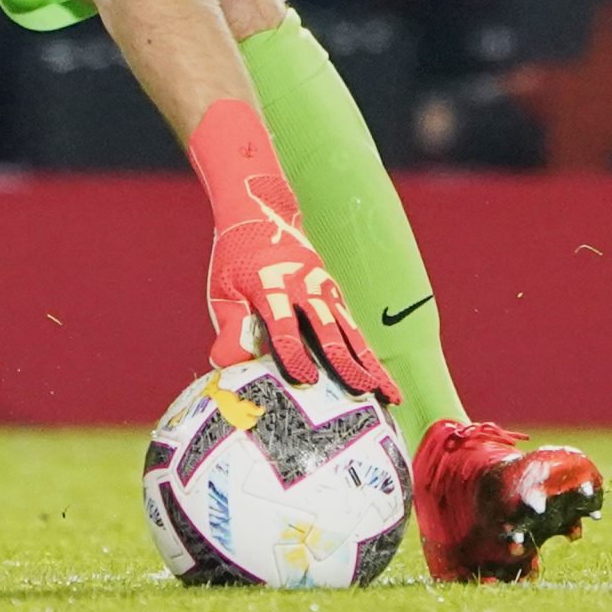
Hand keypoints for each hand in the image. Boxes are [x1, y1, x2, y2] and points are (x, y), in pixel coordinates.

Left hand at [188, 99, 398, 404]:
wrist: (262, 216)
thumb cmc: (236, 262)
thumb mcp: (224, 290)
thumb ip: (230, 327)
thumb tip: (228, 365)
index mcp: (270, 286)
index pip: (283, 325)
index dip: (293, 353)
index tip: (305, 378)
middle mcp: (303, 288)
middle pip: (327, 328)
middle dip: (344, 362)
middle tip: (360, 390)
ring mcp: (324, 291)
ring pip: (350, 332)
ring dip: (368, 364)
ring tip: (388, 396)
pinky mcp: (335, 299)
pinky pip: (354, 332)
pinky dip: (370, 359)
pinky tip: (385, 385)